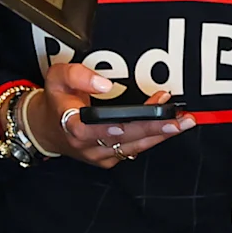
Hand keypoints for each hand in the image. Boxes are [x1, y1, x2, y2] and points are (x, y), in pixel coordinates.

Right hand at [29, 57, 187, 168]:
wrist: (49, 128)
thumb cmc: (57, 101)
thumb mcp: (57, 78)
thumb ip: (78, 75)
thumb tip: (104, 83)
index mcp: (71, 126)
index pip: (91, 130)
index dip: (111, 128)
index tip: (130, 121)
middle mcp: (88, 146)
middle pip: (124, 139)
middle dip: (152, 128)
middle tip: (176, 119)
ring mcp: (101, 155)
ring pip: (135, 146)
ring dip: (160, 132)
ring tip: (183, 120)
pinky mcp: (111, 158)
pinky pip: (136, 148)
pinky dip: (154, 135)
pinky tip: (170, 124)